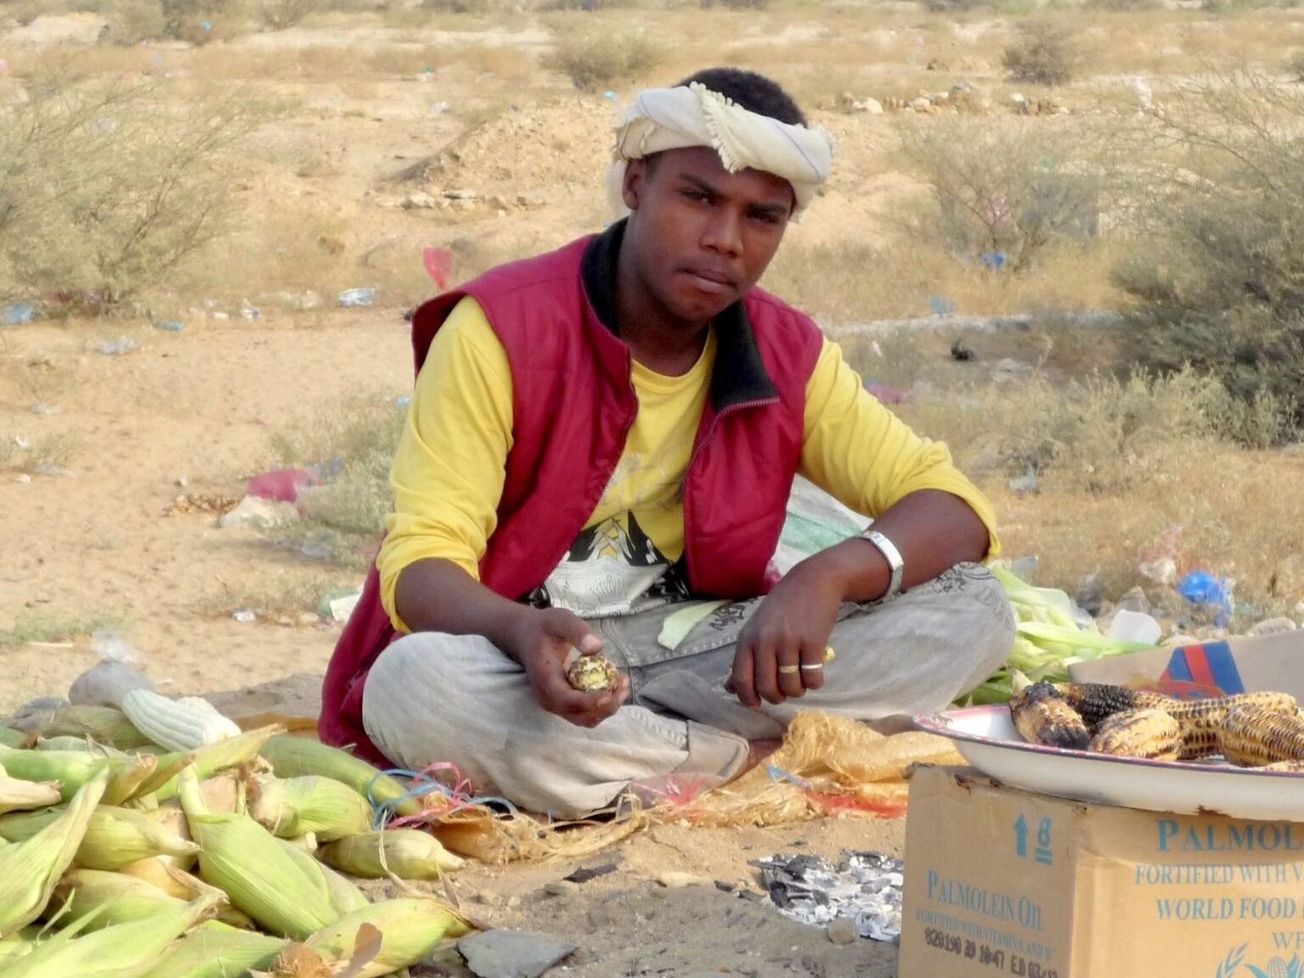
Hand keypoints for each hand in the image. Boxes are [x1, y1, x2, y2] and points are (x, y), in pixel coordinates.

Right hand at [504, 608, 628, 726]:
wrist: (527, 637)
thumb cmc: (544, 628)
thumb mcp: (560, 620)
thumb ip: (577, 631)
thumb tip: (596, 647)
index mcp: (545, 680)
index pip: (566, 700)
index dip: (589, 701)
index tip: (610, 692)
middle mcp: (549, 699)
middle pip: (580, 715)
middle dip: (607, 705)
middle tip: (624, 684)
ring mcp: (557, 704)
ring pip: (587, 718)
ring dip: (608, 706)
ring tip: (623, 684)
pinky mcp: (565, 704)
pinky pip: (587, 712)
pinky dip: (604, 704)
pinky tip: (615, 685)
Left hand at [728, 564, 841, 707]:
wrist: (813, 581)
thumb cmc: (782, 608)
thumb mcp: (756, 628)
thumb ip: (744, 658)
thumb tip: (729, 689)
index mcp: (747, 638)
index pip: (741, 679)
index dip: (748, 698)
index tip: (757, 704)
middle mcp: (765, 641)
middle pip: (766, 687)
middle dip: (776, 698)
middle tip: (784, 693)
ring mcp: (789, 642)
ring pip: (791, 686)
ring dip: (797, 692)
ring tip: (800, 683)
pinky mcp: (813, 643)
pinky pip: (812, 678)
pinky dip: (814, 684)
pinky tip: (814, 675)